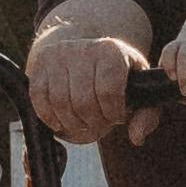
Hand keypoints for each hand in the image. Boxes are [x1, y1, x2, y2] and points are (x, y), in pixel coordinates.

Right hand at [28, 27, 139, 141]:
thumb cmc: (116, 76)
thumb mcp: (138, 89)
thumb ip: (146, 115)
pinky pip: (39, 99)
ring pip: (59, 102)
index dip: (112, 114)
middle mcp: (83, 48)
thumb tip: (137, 138)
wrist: (83, 50)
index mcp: (112, 51)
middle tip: (98, 123)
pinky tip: (61, 121)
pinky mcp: (40, 64)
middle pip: (82, 102)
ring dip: (71, 123)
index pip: (109, 92)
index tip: (115, 116)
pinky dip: (49, 117)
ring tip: (81, 123)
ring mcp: (59, 55)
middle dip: (92, 122)